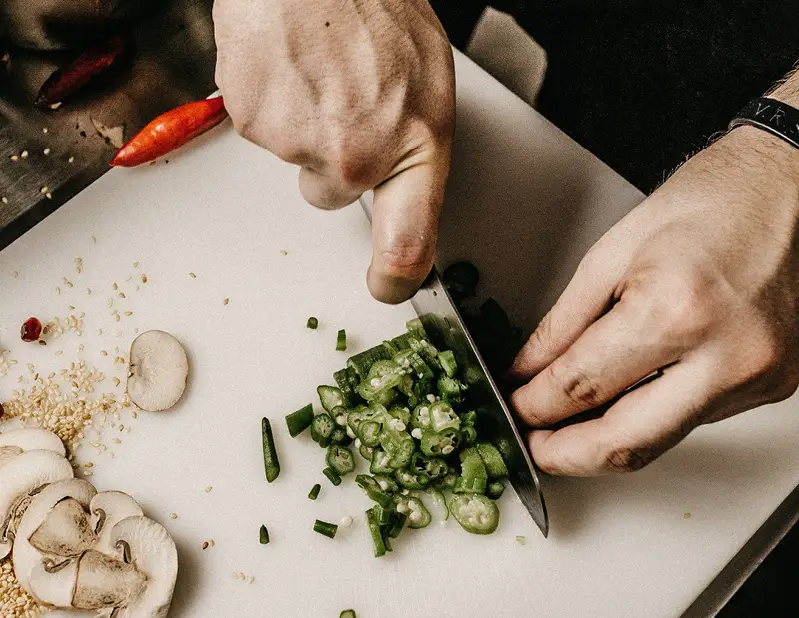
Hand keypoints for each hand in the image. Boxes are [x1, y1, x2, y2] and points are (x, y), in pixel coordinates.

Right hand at [213, 0, 454, 302]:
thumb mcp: (425, 75)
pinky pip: (260, 126)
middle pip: (330, 194)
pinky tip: (287, 61)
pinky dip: (269, 100)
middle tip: (340, 98)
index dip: (395, 278)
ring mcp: (300, 142)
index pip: (409, 245)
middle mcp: (357, 154)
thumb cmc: (373, 0)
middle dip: (330, 158)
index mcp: (414, 142)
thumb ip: (410, 142)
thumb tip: (395, 186)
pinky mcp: (253, 121)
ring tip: (317, 64)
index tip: (387, 286)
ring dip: (300, 121)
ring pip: (294, 157)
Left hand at [509, 126, 798, 474]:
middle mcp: (724, 355)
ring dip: (606, 442)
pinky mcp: (773, 386)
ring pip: (660, 442)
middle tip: (535, 445)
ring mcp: (755, 377)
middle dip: (565, 455)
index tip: (517, 408)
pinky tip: (629, 400)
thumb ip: (563, 322)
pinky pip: (695, 421)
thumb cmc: (721, 197)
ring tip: (571, 426)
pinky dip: (652, 417)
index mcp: (675, 309)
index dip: (535, 407)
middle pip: (624, 444)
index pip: (582, 387)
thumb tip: (529, 371)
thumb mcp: (616, 249)